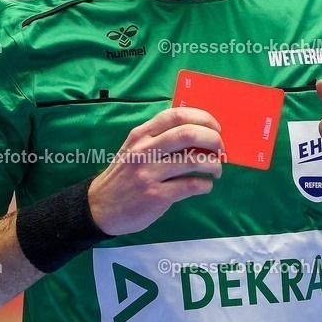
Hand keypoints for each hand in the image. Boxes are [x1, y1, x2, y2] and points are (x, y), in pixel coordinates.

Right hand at [88, 107, 223, 235]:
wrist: (101, 207)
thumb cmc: (124, 175)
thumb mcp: (135, 148)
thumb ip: (159, 138)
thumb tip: (198, 131)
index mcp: (141, 134)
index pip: (176, 115)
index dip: (203, 117)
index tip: (216, 127)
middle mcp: (145, 150)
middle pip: (188, 134)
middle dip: (213, 139)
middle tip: (221, 149)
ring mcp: (149, 173)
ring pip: (193, 160)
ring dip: (214, 164)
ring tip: (216, 170)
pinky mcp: (156, 195)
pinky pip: (191, 185)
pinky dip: (205, 185)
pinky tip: (205, 186)